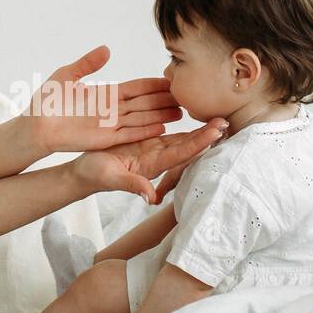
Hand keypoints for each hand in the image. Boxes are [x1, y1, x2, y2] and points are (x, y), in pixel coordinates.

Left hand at [26, 45, 181, 153]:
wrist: (36, 125)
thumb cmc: (47, 101)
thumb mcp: (67, 75)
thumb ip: (88, 63)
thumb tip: (107, 49)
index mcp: (105, 93)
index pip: (136, 87)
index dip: (153, 84)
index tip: (171, 79)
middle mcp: (112, 109)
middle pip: (144, 103)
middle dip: (165, 99)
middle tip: (186, 96)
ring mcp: (110, 124)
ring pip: (142, 118)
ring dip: (161, 115)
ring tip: (181, 112)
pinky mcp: (106, 139)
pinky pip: (130, 134)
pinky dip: (146, 130)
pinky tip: (162, 126)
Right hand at [70, 120, 227, 203]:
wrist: (85, 173)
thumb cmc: (94, 175)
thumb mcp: (111, 178)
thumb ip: (131, 185)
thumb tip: (151, 198)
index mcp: (152, 165)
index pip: (181, 153)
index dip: (198, 142)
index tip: (216, 132)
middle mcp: (158, 158)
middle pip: (188, 146)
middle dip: (207, 135)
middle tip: (227, 120)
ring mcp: (153, 150)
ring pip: (182, 139)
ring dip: (199, 129)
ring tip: (218, 116)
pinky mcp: (146, 142)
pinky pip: (169, 132)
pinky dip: (183, 125)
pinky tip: (193, 114)